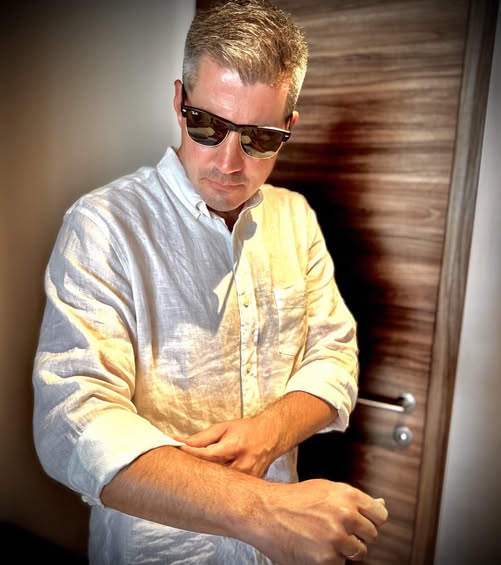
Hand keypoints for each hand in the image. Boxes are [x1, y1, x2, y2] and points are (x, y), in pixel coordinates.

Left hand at [178, 416, 279, 477]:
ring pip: (218, 484)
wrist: (270, 437)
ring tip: (191, 477)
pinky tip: (208, 483)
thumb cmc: (246, 430)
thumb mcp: (224, 427)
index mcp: (235, 447)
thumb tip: (182, 442)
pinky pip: (227, 488)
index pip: (207, 454)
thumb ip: (202, 437)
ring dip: (204, 480)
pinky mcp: (248, 486)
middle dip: (193, 472)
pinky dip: (216, 485)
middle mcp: (242, 465)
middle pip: (211, 474)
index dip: (190, 454)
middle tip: (178, 470)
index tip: (176, 451)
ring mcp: (246, 478)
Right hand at [251, 479, 387, 564]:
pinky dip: (330, 559)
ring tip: (324, 538)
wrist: (266, 512)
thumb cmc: (294, 499)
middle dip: (357, 535)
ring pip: (358, 552)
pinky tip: (315, 546)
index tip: (363, 523)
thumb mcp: (325, 489)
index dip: (371, 520)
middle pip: (371, 535)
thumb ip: (352, 500)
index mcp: (348, 495)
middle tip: (337, 530)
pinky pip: (341, 563)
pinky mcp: (327, 559)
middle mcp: (346, 516)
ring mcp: (337, 539)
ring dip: (345, 548)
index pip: (380, 515)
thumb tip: (379, 507)